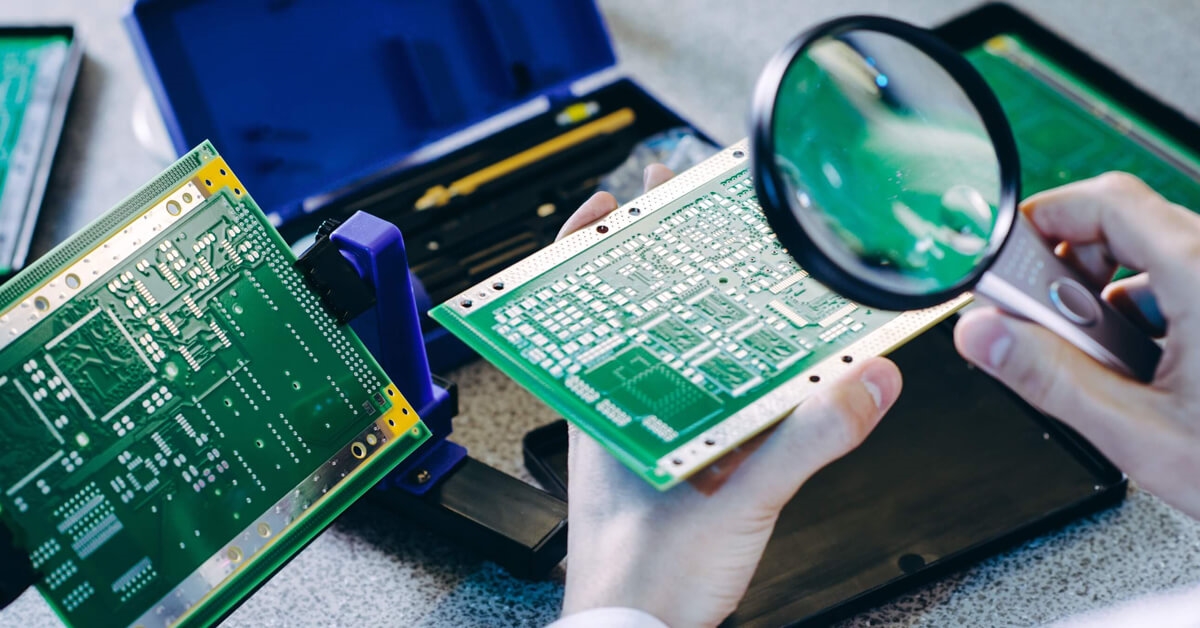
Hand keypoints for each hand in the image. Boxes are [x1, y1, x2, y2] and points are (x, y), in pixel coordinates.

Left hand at [559, 166, 902, 626]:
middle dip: (659, 264)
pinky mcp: (666, 472)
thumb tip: (862, 382)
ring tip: (723, 276)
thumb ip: (804, 443)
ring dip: (689, 316)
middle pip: (630, 318)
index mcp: (606, 411)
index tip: (615, 202)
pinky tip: (748, 368)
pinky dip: (716, 375)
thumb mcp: (735, 504)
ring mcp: (640, 444)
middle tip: (687, 220)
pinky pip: (690, 406)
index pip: (577, 305)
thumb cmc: (644, 581)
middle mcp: (616, 418)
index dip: (587, 246)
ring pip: (661, 360)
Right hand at [955, 172, 1199, 518]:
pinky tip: (1140, 371)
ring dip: (1106, 301)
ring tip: (1098, 360)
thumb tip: (985, 335)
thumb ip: (1050, 377)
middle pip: (1125, 229)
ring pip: (1153, 263)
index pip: (1107, 201)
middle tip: (1040, 320)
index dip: (1044, 218)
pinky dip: (1145, 318)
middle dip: (1068, 272)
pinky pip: (1183, 288)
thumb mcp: (1140, 431)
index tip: (1005, 255)